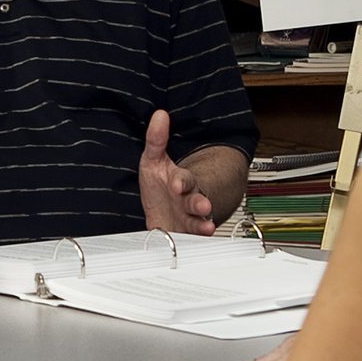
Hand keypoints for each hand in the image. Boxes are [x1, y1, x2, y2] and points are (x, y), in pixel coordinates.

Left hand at [138, 110, 215, 236]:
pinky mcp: (182, 234)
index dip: (181, 181)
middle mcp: (188, 200)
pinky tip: (193, 245)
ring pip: (198, 222)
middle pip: (197, 201)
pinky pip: (189, 239)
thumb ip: (156, 140)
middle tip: (203, 206)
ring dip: (203, 224)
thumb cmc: (161, 182)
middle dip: (200, 204)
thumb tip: (159, 115)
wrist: (167, 205)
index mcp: (181, 181)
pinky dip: (191, 242)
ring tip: (208, 227)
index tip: (177, 183)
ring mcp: (187, 218)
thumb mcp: (154, 160)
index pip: (184, 179)